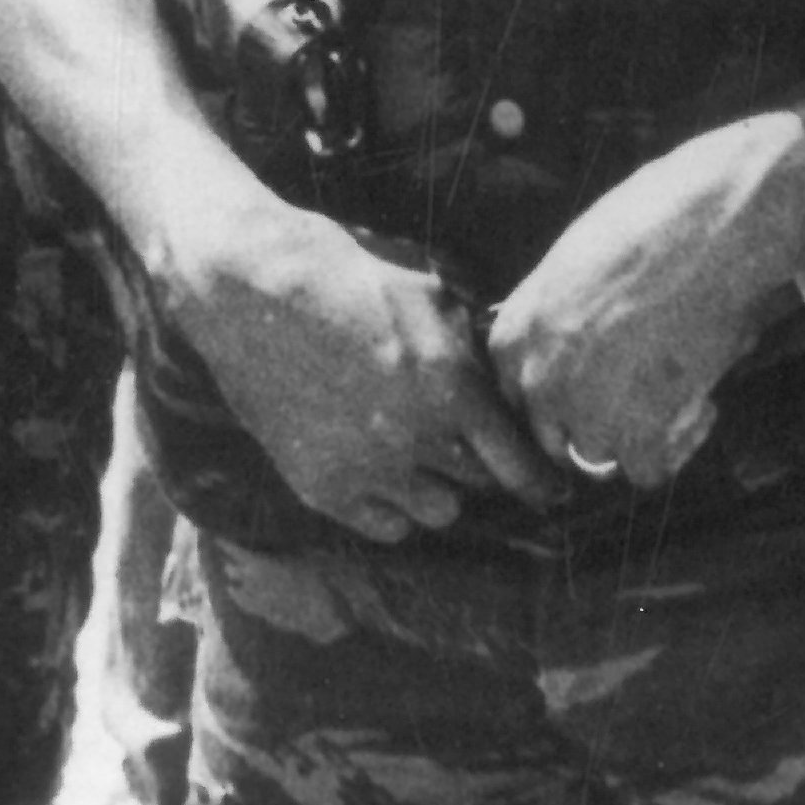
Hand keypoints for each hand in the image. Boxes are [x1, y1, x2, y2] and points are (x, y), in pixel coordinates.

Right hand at [160, 203, 555, 539]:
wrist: (250, 292)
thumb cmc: (342, 277)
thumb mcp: (427, 293)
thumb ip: (472, 345)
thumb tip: (504, 381)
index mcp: (450, 386)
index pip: (518, 464)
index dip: (543, 482)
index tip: (554, 490)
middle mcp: (414, 437)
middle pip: (479, 485)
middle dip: (480, 465)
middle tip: (462, 442)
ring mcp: (366, 468)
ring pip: (437, 513)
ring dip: (437, 487)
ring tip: (417, 452)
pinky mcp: (323, 488)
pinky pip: (386, 527)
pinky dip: (393, 507)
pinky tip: (382, 471)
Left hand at [485, 113, 804, 488]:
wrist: (712, 228)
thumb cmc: (654, 223)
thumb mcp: (577, 261)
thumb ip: (562, 315)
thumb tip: (582, 345)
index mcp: (515, 332)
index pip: (519, 394)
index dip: (564, 392)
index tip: (602, 382)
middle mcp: (537, 379)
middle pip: (553, 435)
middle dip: (597, 421)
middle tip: (645, 395)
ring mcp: (582, 412)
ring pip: (600, 454)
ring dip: (641, 435)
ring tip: (683, 390)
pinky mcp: (634, 435)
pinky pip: (647, 472)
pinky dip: (679, 447)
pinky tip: (702, 404)